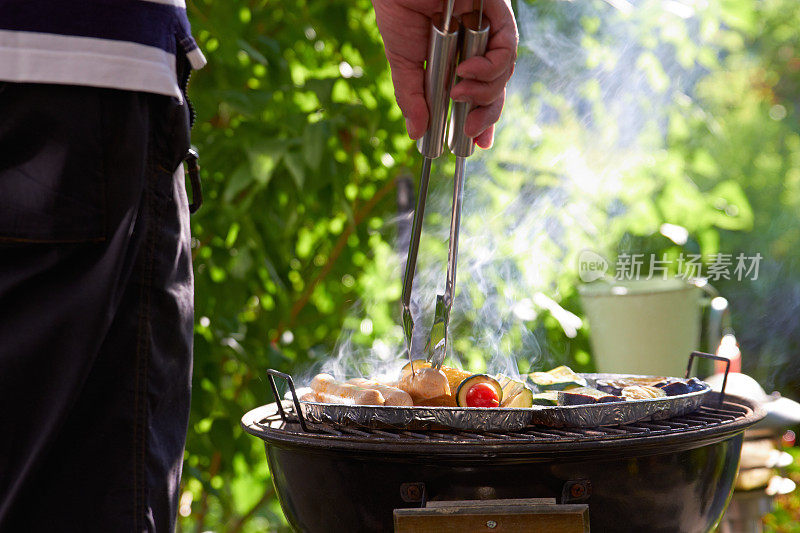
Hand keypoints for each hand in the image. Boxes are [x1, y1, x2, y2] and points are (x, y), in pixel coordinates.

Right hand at [373, 0, 517, 148]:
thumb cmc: (398, 5)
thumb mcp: (403, 60)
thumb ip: (412, 96)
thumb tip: (416, 133)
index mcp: (455, 57)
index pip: (476, 94)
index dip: (479, 119)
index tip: (475, 144)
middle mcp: (475, 45)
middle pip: (495, 88)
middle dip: (486, 115)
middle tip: (471, 133)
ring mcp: (487, 29)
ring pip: (503, 74)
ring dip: (484, 92)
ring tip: (459, 94)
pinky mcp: (496, 12)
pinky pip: (506, 48)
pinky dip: (490, 66)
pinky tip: (467, 70)